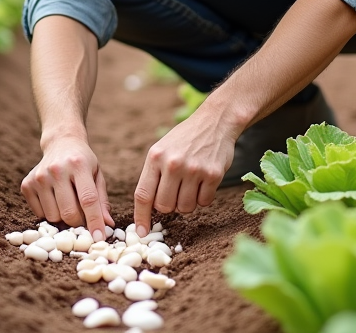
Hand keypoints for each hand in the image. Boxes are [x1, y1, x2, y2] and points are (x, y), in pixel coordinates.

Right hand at [21, 135, 113, 238]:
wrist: (61, 143)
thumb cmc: (83, 163)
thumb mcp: (98, 175)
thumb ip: (102, 201)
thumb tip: (107, 225)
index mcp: (78, 165)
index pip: (88, 199)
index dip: (94, 221)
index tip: (100, 238)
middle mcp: (56, 170)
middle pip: (68, 213)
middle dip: (78, 223)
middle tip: (82, 217)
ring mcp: (39, 177)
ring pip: (53, 217)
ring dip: (62, 218)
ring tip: (67, 202)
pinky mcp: (27, 184)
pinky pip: (40, 214)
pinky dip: (49, 213)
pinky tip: (54, 199)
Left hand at [133, 109, 235, 234]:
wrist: (215, 122)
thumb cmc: (184, 140)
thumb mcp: (161, 150)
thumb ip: (153, 176)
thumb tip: (148, 209)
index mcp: (155, 157)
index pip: (143, 195)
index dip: (141, 217)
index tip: (141, 233)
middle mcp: (172, 164)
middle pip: (164, 206)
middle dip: (168, 206)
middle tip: (174, 193)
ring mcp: (194, 170)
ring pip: (184, 208)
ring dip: (186, 203)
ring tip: (189, 186)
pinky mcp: (213, 174)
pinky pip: (204, 202)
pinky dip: (203, 199)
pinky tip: (203, 183)